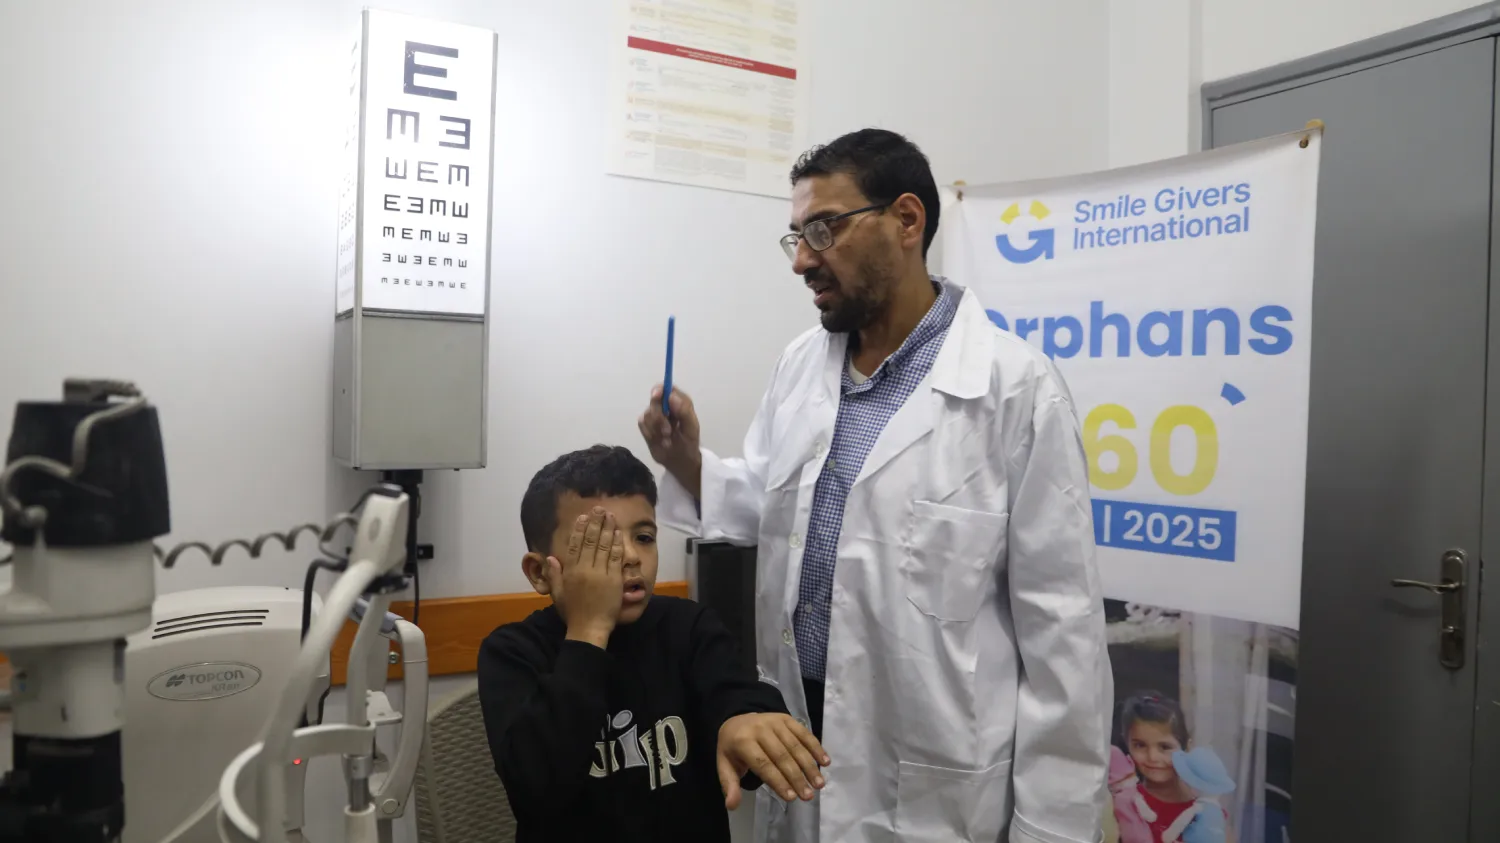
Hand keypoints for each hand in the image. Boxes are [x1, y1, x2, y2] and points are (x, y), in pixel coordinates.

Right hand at [550, 508, 625, 647]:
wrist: (589, 628)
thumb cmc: (573, 613)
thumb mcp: (557, 594)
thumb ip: (554, 575)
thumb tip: (550, 558)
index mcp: (570, 572)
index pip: (575, 545)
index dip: (580, 529)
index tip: (584, 517)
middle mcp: (584, 569)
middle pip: (591, 541)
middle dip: (596, 523)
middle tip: (600, 509)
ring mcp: (600, 573)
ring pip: (604, 546)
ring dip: (608, 528)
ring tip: (610, 515)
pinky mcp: (614, 579)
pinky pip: (615, 558)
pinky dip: (617, 544)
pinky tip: (618, 533)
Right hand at [638, 385, 702, 499]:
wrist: (679, 462)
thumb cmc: (689, 443)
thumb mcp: (691, 428)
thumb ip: (684, 411)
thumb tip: (671, 396)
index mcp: (679, 403)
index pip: (666, 388)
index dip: (660, 390)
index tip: (657, 396)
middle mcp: (665, 406)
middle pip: (654, 400)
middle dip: (659, 416)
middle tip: (668, 431)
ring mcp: (654, 416)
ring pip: (647, 414)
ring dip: (657, 429)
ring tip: (667, 440)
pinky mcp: (646, 426)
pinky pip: (642, 424)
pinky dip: (651, 434)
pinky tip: (659, 441)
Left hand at [716, 713, 829, 809]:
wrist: (736, 719)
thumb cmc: (733, 748)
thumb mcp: (724, 766)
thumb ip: (730, 785)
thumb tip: (732, 806)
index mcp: (743, 741)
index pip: (763, 764)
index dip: (778, 781)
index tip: (791, 798)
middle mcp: (760, 729)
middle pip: (782, 756)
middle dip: (797, 777)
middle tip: (808, 796)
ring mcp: (775, 721)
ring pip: (795, 746)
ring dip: (809, 766)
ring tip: (819, 784)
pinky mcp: (787, 718)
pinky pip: (804, 733)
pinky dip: (816, 747)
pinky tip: (825, 761)